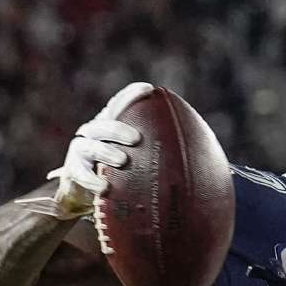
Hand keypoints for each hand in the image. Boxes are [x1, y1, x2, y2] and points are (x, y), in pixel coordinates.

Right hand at [18, 82, 152, 219]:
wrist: (84, 197)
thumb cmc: (120, 176)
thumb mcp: (140, 162)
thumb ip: (162, 156)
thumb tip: (213, 162)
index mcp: (110, 128)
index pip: (118, 106)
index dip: (130, 95)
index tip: (149, 89)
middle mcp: (93, 135)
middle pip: (103, 124)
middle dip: (118, 129)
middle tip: (136, 138)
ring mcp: (80, 152)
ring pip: (89, 146)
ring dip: (106, 153)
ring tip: (122, 160)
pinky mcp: (72, 172)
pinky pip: (80, 174)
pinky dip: (92, 180)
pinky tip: (105, 187)